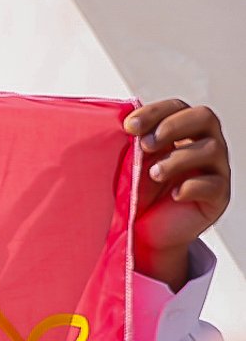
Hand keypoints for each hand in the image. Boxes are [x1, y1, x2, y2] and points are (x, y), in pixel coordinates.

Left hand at [126, 100, 228, 289]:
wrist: (145, 232)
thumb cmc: (139, 195)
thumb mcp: (131, 166)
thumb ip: (132, 146)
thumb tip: (121, 127)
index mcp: (182, 133)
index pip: (177, 108)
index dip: (155, 112)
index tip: (129, 125)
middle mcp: (203, 145)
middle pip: (204, 117)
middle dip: (172, 127)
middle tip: (145, 145)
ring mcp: (214, 170)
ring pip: (211, 149)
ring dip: (177, 159)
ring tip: (153, 174)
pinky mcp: (218, 196)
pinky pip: (214, 184)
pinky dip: (191, 187)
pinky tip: (173, 194)